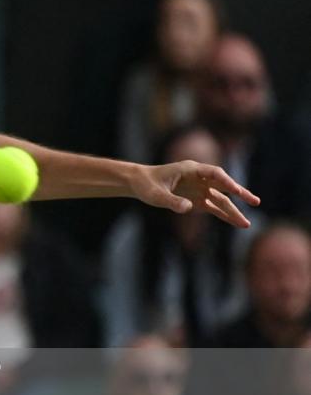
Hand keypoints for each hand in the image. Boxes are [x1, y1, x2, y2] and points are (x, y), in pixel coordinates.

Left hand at [133, 160, 259, 227]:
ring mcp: (199, 189)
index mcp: (191, 169)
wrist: (139, 184)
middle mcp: (199, 178)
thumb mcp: (155, 194)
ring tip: (246, 224)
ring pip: (221, 200)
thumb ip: (171, 201)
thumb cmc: (146, 184)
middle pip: (224, 186)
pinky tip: (235, 223)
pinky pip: (213, 208)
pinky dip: (223, 215)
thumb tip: (189, 208)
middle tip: (255, 202)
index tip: (236, 190)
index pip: (214, 173)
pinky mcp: (196, 200)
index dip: (226, 181)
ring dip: (233, 211)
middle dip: (240, 194)